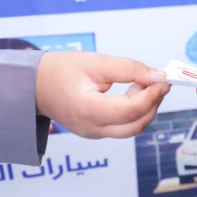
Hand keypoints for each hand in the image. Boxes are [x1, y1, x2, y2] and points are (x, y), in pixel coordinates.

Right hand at [36, 52, 169, 138]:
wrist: (33, 85)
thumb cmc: (59, 71)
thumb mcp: (95, 62)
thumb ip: (129, 69)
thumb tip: (157, 76)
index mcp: (88, 110)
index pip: (131, 111)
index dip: (152, 96)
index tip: (163, 80)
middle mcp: (92, 128)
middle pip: (136, 126)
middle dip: (153, 104)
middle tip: (159, 82)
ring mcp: (93, 133)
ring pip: (131, 128)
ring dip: (145, 108)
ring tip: (143, 84)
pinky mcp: (95, 132)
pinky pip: (122, 127)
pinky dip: (134, 112)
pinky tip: (132, 93)